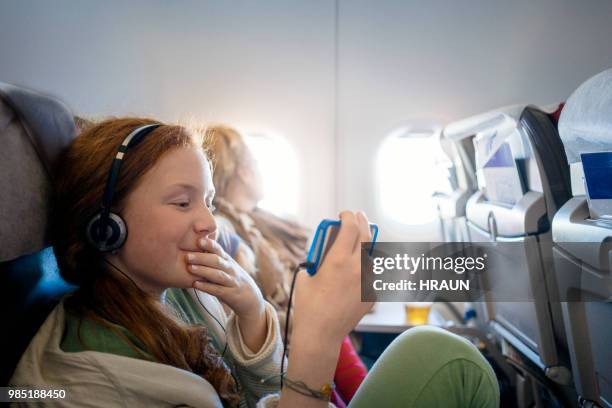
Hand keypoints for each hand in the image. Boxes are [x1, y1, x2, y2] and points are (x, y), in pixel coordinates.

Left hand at [187, 237, 264, 320]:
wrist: (250, 297)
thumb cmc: (232, 279)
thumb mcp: (226, 265)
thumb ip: (214, 257)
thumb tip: (196, 243)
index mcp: (227, 260)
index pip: (218, 250)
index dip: (210, 244)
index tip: (198, 240)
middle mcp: (230, 269)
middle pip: (217, 261)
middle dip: (202, 258)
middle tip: (187, 256)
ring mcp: (231, 281)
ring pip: (218, 275)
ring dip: (203, 271)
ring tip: (190, 268)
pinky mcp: (230, 294)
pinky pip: (218, 290)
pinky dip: (207, 287)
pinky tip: (196, 284)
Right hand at [291, 211, 373, 343]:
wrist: (321, 334)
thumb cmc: (309, 305)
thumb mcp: (305, 276)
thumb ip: (317, 260)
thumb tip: (324, 251)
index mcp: (337, 260)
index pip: (349, 227)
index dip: (347, 216)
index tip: (344, 214)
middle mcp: (356, 268)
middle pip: (366, 235)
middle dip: (362, 221)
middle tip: (357, 217)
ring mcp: (368, 281)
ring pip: (372, 254)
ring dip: (365, 245)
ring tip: (358, 243)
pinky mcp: (373, 294)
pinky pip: (373, 274)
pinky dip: (366, 268)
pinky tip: (357, 271)